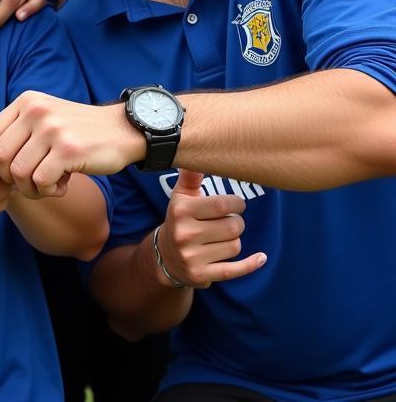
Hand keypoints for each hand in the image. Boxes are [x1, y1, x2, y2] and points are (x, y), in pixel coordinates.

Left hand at [0, 92, 143, 197]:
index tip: (16, 169)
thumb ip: (17, 129)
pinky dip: (48, 191)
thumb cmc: (78, 130)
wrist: (122, 130)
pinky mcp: (68, 150)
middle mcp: (36, 111)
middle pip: (0, 156)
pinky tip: (63, 184)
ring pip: (18, 172)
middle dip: (12, 178)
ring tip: (49, 184)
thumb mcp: (44, 116)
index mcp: (26, 101)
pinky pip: (40, 181)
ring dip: (31, 188)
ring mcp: (52, 129)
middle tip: (32, 182)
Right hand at [155, 168, 266, 287]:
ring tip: (221, 238)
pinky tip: (261, 258)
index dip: (236, 203)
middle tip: (228, 221)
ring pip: (235, 246)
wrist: (165, 255)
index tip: (236, 204)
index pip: (222, 205)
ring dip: (234, 241)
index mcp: (181, 210)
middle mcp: (184, 234)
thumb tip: (196, 151)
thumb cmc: (181, 218)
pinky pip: (235, 270)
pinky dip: (251, 264)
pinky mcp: (201, 275)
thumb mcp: (181, 196)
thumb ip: (191, 176)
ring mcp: (192, 257)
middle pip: (232, 227)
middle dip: (236, 223)